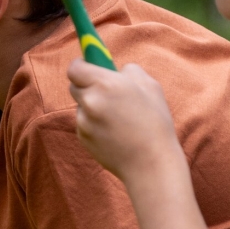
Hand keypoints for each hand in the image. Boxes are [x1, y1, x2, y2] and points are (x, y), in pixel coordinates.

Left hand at [66, 60, 181, 179]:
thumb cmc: (155, 122)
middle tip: (106, 91)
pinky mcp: (82, 137)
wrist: (151, 163)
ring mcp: (84, 121)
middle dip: (87, 85)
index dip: (81, 65)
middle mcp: (90, 101)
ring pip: (81, 106)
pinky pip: (84, 123)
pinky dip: (94, 124)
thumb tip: (116, 70)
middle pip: (74, 86)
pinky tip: (115, 132)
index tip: (88, 65)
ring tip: (118, 118)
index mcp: (106, 84)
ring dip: (92, 106)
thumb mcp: (150, 86)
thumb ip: (129, 71)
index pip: (75, 68)